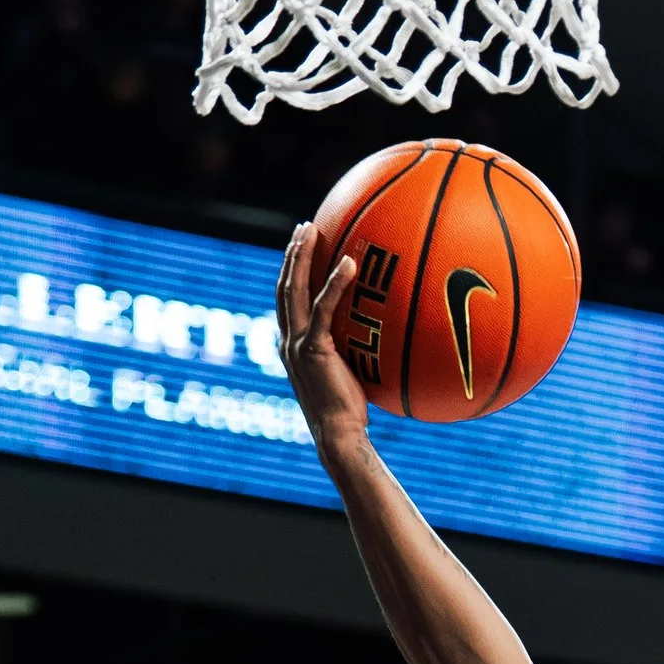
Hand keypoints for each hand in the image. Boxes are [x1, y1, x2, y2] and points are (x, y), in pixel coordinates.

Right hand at [277, 224, 371, 465]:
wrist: (339, 436)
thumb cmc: (350, 414)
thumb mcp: (348, 375)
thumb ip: (351, 352)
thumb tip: (379, 335)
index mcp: (292, 346)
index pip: (286, 301)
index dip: (290, 272)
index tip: (300, 247)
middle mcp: (288, 341)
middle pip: (284, 287)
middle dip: (292, 254)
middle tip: (302, 227)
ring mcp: (297, 345)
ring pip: (294, 290)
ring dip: (301, 257)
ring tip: (310, 230)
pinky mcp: (313, 350)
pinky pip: (323, 309)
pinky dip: (334, 284)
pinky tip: (349, 264)